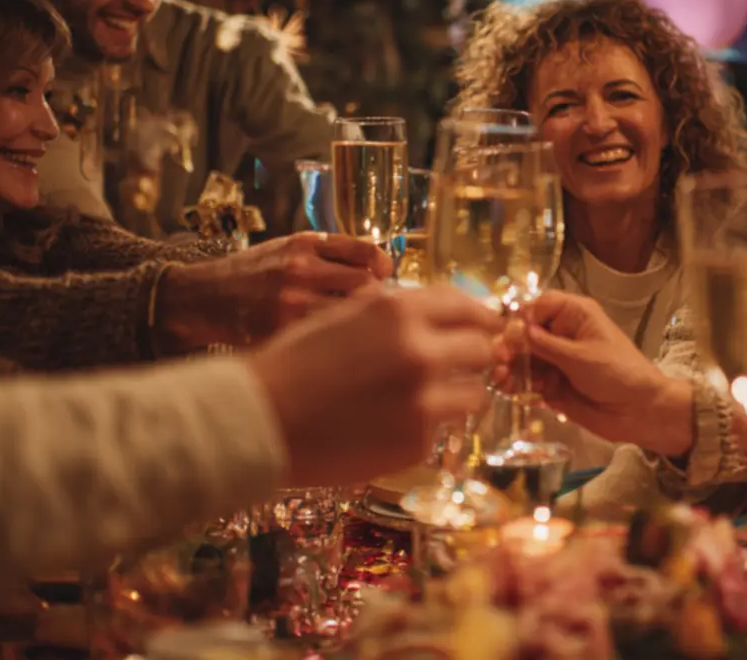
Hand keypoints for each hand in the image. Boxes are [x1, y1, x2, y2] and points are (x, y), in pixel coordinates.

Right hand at [158, 232, 393, 349]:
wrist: (204, 297)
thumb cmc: (252, 273)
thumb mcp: (287, 247)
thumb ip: (328, 252)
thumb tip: (377, 265)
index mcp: (305, 245)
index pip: (365, 252)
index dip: (384, 265)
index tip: (386, 274)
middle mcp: (300, 270)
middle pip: (365, 287)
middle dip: (377, 300)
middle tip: (377, 309)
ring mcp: (291, 303)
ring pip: (349, 316)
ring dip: (361, 325)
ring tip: (359, 329)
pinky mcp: (281, 332)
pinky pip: (325, 338)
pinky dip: (336, 342)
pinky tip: (334, 344)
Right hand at [247, 285, 502, 486]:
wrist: (258, 419)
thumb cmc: (294, 363)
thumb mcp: (345, 317)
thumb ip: (395, 312)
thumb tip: (439, 314)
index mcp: (399, 311)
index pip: (465, 305)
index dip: (480, 316)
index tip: (488, 325)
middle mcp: (419, 351)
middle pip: (482, 348)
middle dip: (474, 357)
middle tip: (462, 366)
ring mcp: (422, 399)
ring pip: (476, 394)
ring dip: (460, 395)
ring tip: (430, 400)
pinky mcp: (416, 442)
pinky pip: (442, 430)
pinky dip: (426, 427)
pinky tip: (392, 425)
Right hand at [504, 291, 694, 456]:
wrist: (640, 412)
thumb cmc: (618, 373)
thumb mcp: (580, 357)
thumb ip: (544, 345)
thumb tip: (514, 329)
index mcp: (574, 315)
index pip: (538, 305)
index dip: (520, 318)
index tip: (508, 334)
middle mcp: (562, 334)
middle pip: (525, 333)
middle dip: (509, 346)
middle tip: (498, 360)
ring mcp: (556, 361)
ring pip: (523, 359)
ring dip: (510, 368)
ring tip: (501, 379)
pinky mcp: (553, 385)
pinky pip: (529, 382)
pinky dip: (518, 386)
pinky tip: (510, 391)